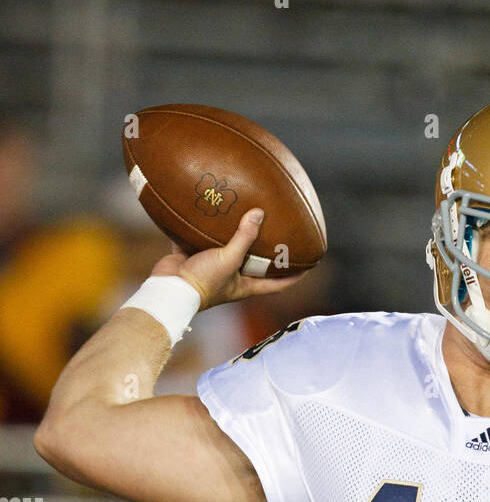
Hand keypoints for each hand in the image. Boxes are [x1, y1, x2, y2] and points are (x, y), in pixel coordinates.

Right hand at [150, 208, 307, 308]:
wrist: (169, 289)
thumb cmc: (203, 282)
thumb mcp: (229, 259)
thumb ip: (244, 237)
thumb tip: (260, 213)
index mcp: (245, 286)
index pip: (277, 285)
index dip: (294, 277)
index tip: (309, 265)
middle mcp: (231, 279)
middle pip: (255, 265)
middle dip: (266, 252)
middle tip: (278, 232)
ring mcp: (212, 268)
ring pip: (228, 250)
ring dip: (235, 236)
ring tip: (246, 215)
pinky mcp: (194, 258)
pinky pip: (202, 240)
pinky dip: (205, 228)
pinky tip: (209, 212)